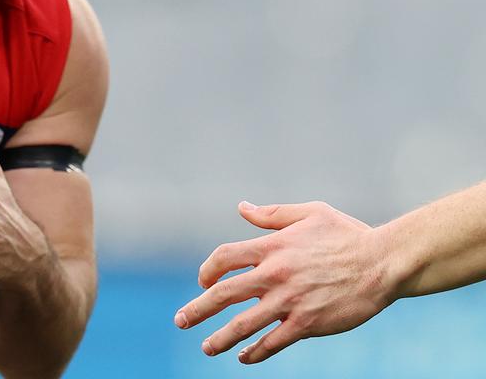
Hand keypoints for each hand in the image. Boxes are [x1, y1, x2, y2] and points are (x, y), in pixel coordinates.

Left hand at [174, 201, 392, 363]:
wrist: (385, 263)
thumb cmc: (349, 234)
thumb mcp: (310, 213)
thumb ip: (272, 213)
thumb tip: (242, 208)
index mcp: (272, 246)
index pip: (224, 258)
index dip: (207, 270)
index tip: (203, 282)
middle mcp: (275, 274)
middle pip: (223, 294)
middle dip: (197, 309)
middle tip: (180, 321)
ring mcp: (290, 301)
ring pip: (243, 324)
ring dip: (220, 339)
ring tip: (206, 347)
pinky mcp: (308, 323)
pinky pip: (273, 342)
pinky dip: (256, 352)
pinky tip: (244, 358)